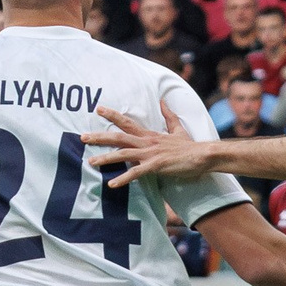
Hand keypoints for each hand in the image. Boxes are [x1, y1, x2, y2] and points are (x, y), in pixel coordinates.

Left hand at [84, 101, 217, 187]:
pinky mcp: (156, 166)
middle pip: (119, 137)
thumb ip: (168, 115)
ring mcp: (151, 154)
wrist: (203, 155)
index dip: (112, 115)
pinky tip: (111, 184)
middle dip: (99, 137)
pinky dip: (123, 178)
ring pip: (123, 153)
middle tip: (82, 137)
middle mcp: (147, 142)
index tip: (98, 109)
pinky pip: (136, 172)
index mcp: (150, 134)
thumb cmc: (190, 146)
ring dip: (105, 158)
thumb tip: (162, 101)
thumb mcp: (178, 128)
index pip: (127, 122)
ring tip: (90, 162)